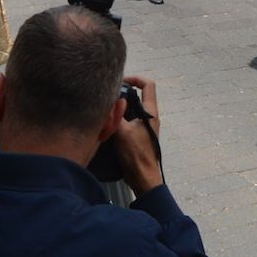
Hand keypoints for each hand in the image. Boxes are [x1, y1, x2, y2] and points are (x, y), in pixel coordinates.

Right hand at [113, 75, 163, 194]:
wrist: (143, 177)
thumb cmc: (136, 154)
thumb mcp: (122, 132)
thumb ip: (115, 114)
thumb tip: (106, 101)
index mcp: (150, 112)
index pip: (148, 85)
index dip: (136, 78)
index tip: (121, 81)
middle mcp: (150, 116)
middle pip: (138, 95)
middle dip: (124, 92)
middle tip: (108, 94)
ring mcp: (144, 126)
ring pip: (132, 108)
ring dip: (120, 106)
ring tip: (105, 107)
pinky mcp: (138, 135)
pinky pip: (128, 120)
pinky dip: (119, 118)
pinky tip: (107, 122)